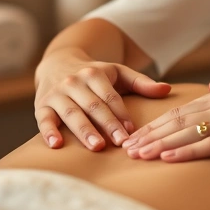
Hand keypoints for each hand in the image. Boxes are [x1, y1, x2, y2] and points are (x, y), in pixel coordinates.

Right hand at [34, 52, 170, 150]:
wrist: (56, 63)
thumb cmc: (94, 74)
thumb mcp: (116, 73)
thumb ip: (141, 82)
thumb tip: (167, 89)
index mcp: (94, 73)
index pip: (110, 97)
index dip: (122, 114)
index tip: (133, 132)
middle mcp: (74, 82)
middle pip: (93, 105)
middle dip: (107, 125)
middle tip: (121, 143)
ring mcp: (56, 94)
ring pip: (71, 113)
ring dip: (83, 130)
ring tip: (97, 146)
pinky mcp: (41, 106)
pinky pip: (44, 119)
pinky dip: (48, 131)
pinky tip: (56, 145)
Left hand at [123, 82, 209, 161]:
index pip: (183, 109)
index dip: (157, 122)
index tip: (138, 133)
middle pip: (177, 120)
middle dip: (149, 134)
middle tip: (125, 147)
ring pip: (187, 132)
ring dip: (158, 144)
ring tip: (137, 155)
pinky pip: (209, 146)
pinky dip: (186, 151)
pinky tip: (167, 159)